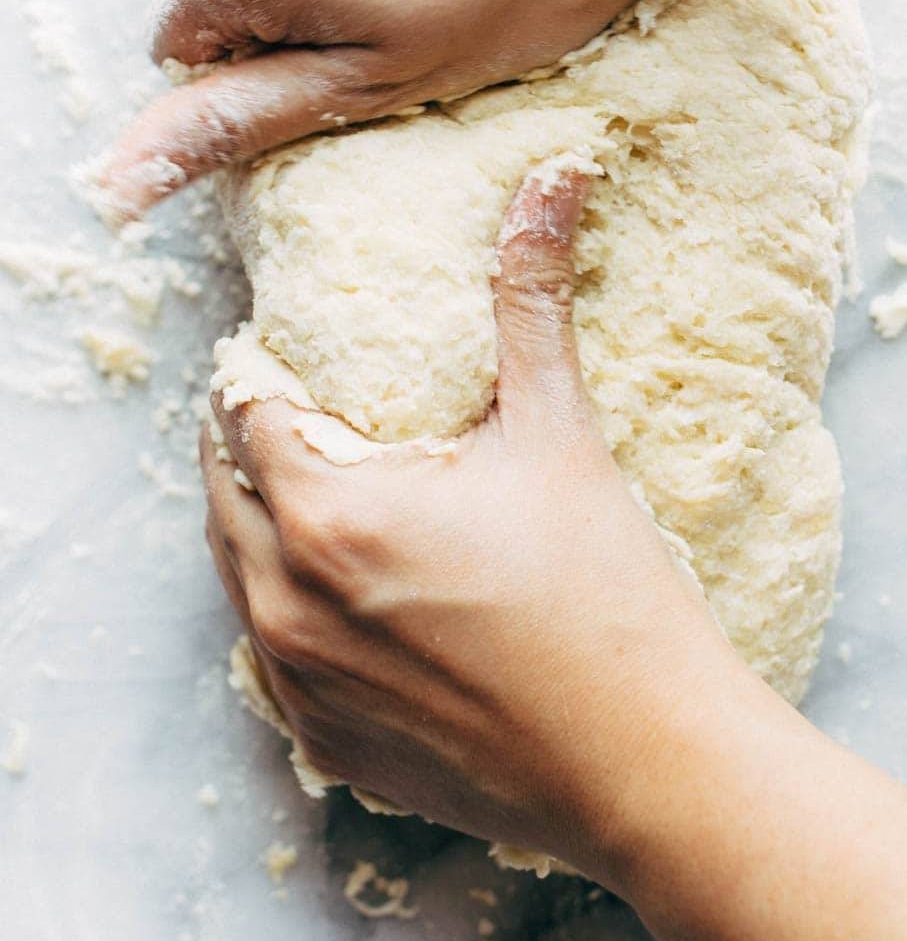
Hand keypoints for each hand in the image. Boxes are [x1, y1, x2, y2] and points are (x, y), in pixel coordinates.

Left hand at [201, 170, 734, 880]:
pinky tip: (358, 596)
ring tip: (332, 496)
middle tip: (311, 415)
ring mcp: (299, 688)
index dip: (262, 372)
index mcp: (326, 514)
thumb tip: (553, 176)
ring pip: (236, 576)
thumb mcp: (559, 433)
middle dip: (253, 445)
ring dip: (263, 526)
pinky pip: (272, 660)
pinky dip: (292, 614)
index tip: (294, 356)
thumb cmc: (608, 597)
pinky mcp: (328, 746)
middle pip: (222, 489)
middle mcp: (285, 604)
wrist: (650, 764)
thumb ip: (531, 297)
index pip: (243, 411)